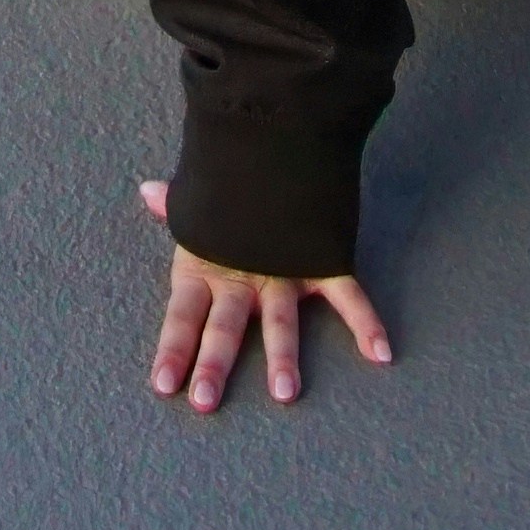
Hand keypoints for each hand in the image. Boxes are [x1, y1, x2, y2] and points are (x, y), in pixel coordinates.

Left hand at [138, 181, 391, 411]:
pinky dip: (366, 322)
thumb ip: (179, 206)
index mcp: (206, 263)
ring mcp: (283, 269)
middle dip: (214, 365)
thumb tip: (148, 192)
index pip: (183, 315)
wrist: (274, 127)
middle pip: (225, 326)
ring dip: (282, 357)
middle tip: (206, 402)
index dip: (173, 349)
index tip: (163, 386)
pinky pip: (347, 294)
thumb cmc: (233, 170)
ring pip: (281, 321)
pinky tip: (381, 351)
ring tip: (284, 393)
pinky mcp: (320, 259)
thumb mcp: (201, 193)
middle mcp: (242, 273)